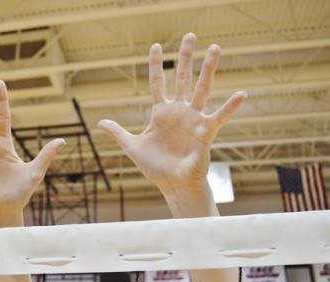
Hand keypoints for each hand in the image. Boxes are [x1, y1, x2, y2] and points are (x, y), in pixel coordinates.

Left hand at [98, 33, 245, 195]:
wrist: (173, 185)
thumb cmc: (155, 167)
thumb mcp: (132, 147)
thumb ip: (118, 132)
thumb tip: (100, 122)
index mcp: (161, 113)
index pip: (158, 83)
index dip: (156, 65)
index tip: (155, 46)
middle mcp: (179, 112)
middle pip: (182, 78)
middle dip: (185, 57)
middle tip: (190, 35)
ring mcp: (193, 120)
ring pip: (202, 89)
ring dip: (209, 69)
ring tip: (216, 48)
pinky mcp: (205, 133)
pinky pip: (219, 117)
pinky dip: (230, 107)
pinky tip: (241, 94)